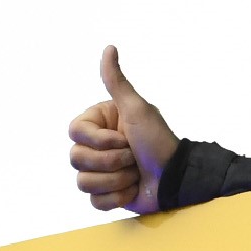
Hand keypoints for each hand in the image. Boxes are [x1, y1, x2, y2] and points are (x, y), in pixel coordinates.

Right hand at [68, 46, 179, 213]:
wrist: (176, 178)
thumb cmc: (158, 141)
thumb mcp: (137, 110)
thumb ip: (117, 82)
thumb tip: (109, 47)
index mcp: (97, 125)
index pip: (74, 133)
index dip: (100, 141)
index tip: (124, 139)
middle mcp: (95, 147)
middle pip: (76, 159)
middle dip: (111, 162)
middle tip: (133, 157)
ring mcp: (100, 172)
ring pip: (83, 183)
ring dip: (117, 180)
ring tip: (135, 174)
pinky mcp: (107, 195)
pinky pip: (95, 202)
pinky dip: (118, 198)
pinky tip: (133, 190)